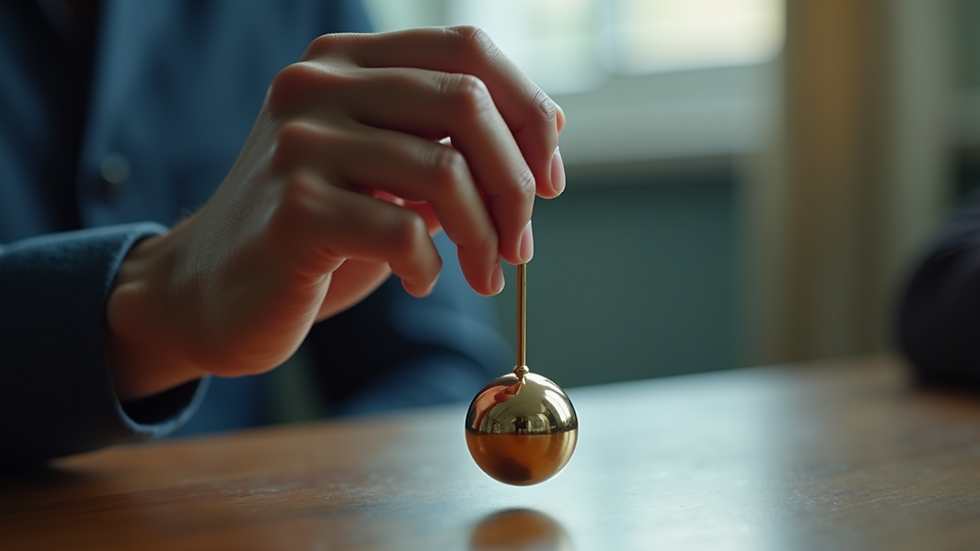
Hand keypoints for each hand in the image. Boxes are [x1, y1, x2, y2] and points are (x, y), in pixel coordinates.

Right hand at [106, 27, 565, 400]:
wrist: (212, 292)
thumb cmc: (317, 230)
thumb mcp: (386, 170)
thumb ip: (446, 139)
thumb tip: (548, 128)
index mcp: (347, 60)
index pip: (468, 49)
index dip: (528, 111)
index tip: (549, 179)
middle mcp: (317, 85)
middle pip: (467, 101)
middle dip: (517, 183)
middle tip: (523, 242)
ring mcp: (299, 142)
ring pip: (444, 171)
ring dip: (486, 237)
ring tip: (485, 274)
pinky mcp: (292, 209)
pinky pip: (402, 232)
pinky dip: (432, 266)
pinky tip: (422, 279)